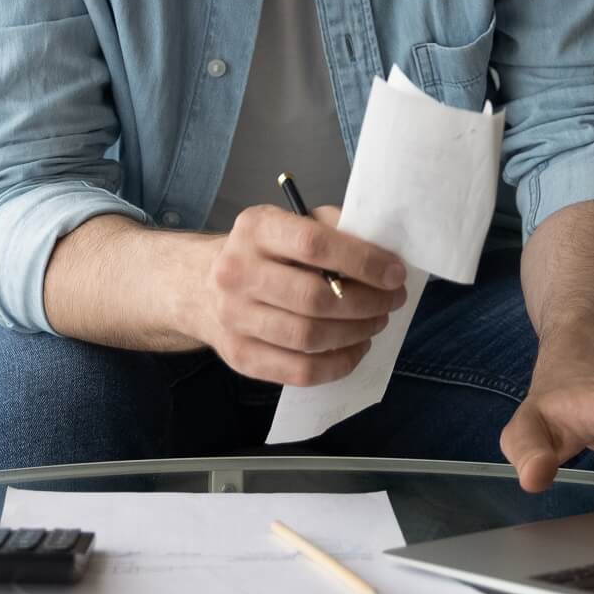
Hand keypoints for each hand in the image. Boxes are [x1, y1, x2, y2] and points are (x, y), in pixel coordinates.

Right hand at [193, 203, 407, 386]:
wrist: (199, 284)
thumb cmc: (262, 251)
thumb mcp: (289, 221)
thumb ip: (331, 227)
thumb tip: (381, 250)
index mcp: (255, 228)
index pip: (314, 243)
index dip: (362, 261)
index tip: (394, 273)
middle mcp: (237, 272)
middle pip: (314, 298)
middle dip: (367, 303)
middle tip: (392, 301)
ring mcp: (234, 318)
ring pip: (309, 338)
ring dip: (356, 334)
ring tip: (376, 322)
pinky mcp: (239, 356)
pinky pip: (299, 372)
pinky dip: (338, 364)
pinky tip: (355, 348)